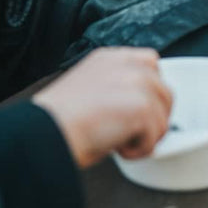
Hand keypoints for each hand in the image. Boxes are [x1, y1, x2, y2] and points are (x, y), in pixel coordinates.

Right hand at [32, 48, 171, 167]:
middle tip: (123, 133)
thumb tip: (138, 109)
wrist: (44, 134)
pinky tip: (115, 147)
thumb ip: (117, 87)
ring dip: (144, 136)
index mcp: (111, 58)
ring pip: (163, 116)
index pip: (150, 66)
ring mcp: (137, 83)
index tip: (131, 113)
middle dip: (151, 118)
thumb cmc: (57, 121)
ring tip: (115, 140)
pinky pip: (156, 136)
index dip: (146, 94)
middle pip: (164, 92)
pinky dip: (139, 150)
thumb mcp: (90, 89)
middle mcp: (127, 64)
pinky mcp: (142, 106)